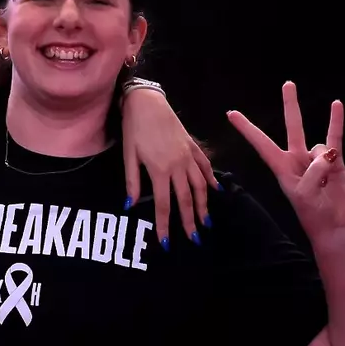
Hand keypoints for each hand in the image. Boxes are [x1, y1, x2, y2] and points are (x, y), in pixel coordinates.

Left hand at [121, 88, 214, 244]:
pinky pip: (205, 166)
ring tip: (206, 221)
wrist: (147, 102)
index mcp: (160, 170)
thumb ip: (132, 182)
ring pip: (200, 185)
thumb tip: (130, 205)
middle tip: (194, 239)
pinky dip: (211, 179)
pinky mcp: (193, 146)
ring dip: (204, 205)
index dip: (165, 226)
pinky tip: (215, 190)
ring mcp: (188, 155)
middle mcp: (178, 165)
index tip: (166, 243)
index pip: (164, 205)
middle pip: (186, 199)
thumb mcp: (128, 156)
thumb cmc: (134, 128)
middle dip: (190, 221)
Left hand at [227, 82, 344, 237]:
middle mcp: (297, 159)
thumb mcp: (305, 195)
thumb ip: (314, 172)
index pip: (261, 144)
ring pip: (318, 143)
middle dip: (290, 105)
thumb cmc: (313, 214)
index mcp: (281, 168)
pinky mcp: (336, 161)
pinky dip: (335, 122)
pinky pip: (335, 137)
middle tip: (288, 84)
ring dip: (324, 162)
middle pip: (293, 127)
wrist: (335, 226)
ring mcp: (317, 159)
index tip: (231, 113)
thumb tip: (328, 153)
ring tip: (326, 183)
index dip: (247, 129)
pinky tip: (336, 105)